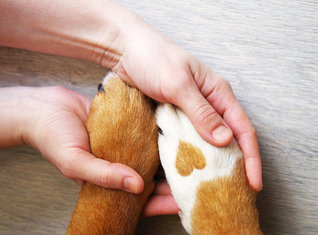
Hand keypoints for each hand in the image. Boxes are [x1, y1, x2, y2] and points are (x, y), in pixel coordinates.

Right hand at [0, 86, 177, 215]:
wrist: (46, 108)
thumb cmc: (54, 139)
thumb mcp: (75, 162)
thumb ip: (104, 175)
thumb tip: (136, 186)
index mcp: (108, 182)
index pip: (139, 200)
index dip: (160, 204)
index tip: (182, 202)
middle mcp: (120, 165)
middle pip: (152, 180)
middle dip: (172, 183)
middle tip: (196, 181)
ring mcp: (124, 147)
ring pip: (152, 159)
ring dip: (170, 160)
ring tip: (193, 159)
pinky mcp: (126, 127)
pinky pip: (146, 136)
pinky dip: (160, 138)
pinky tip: (176, 134)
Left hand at [111, 18, 262, 190]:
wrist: (125, 51)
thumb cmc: (154, 58)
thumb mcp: (178, 84)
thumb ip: (201, 112)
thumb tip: (226, 140)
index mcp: (218, 94)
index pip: (243, 129)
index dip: (251, 157)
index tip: (254, 183)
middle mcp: (209, 106)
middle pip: (230, 140)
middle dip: (236, 166)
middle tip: (236, 193)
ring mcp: (192, 114)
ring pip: (208, 145)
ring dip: (212, 166)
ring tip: (213, 190)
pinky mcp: (175, 120)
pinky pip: (188, 143)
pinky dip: (191, 159)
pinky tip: (189, 175)